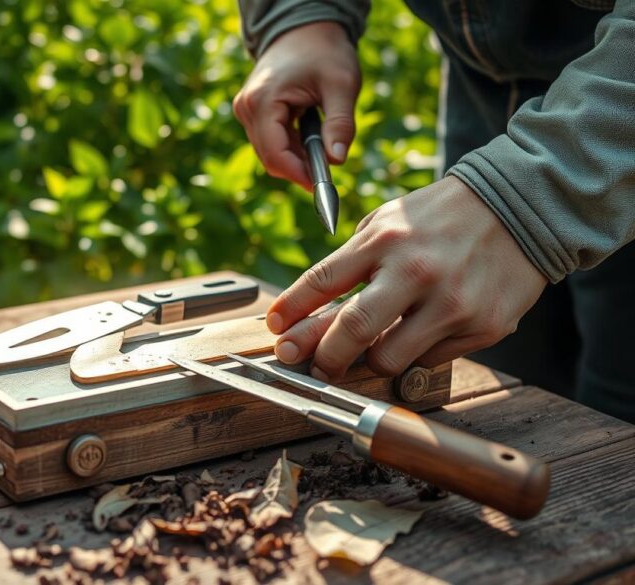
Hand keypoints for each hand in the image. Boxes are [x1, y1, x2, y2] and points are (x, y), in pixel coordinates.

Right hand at [233, 22, 360, 189]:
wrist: (303, 29)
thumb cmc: (324, 52)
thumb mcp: (342, 84)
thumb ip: (340, 123)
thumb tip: (338, 160)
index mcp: (263, 100)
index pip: (274, 154)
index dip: (298, 174)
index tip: (323, 186)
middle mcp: (247, 108)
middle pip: (270, 158)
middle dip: (299, 168)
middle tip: (329, 172)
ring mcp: (245, 110)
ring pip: (269, 152)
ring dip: (296, 158)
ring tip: (323, 146)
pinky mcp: (251, 112)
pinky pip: (269, 142)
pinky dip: (290, 147)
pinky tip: (310, 138)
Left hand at [266, 177, 547, 380]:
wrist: (522, 207)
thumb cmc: (440, 218)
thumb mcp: (388, 223)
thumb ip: (351, 264)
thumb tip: (306, 316)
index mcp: (385, 240)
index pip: (322, 281)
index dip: (291, 309)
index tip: (274, 328)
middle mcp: (417, 271)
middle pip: (351, 331)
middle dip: (322, 357)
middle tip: (312, 366)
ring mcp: (453, 303)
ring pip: (388, 359)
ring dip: (370, 361)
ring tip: (371, 348)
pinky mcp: (485, 327)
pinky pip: (430, 360)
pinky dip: (417, 352)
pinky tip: (425, 329)